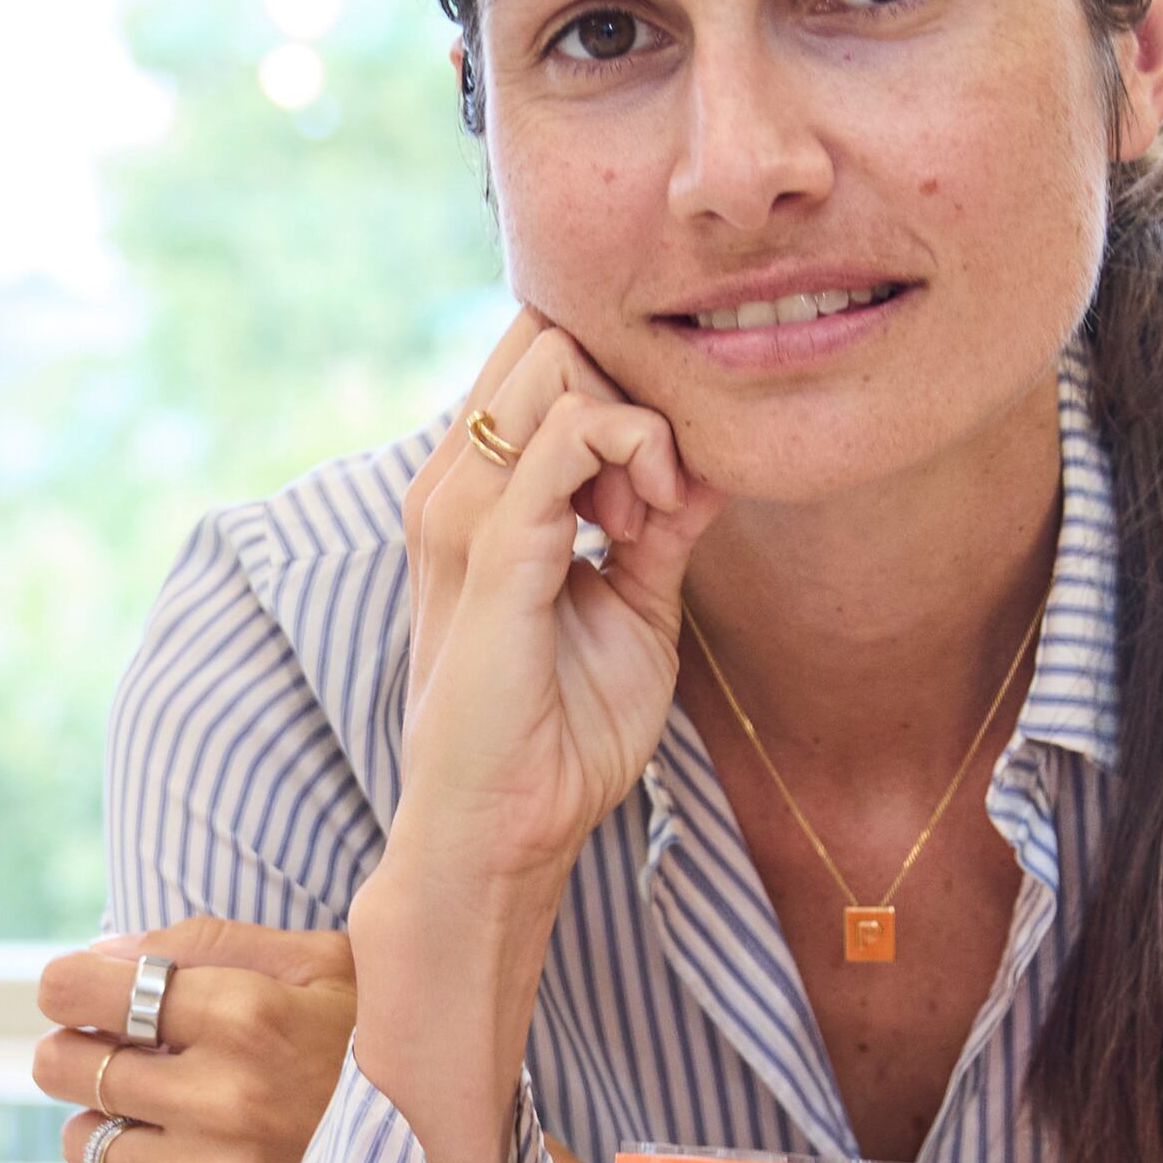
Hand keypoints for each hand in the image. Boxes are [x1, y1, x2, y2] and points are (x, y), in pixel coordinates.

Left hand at [31, 919, 358, 1162]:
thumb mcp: (322, 965)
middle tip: (111, 1051)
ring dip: (108, 1123)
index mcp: (248, 1013)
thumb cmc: (377, 1046)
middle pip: (64, 1066)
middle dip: (77, 1050)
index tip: (78, 993)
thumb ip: (212, 942)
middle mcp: (226, 1099)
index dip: (68, 987)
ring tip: (165, 1113)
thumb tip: (103, 953)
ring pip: (86, 1143)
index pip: (83, 991)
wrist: (456, 1160)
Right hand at [392, 307, 721, 891]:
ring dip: (635, 423)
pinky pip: (568, 433)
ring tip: (646, 515)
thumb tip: (710, 465)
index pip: (535, 356)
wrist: (508, 827)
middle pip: (544, 336)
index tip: (656, 484)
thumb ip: (659, 528)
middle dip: (626, 391)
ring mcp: (464, 510)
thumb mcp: (634, 607)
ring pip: (556, 363)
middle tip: (652, 495)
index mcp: (474, 493)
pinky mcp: (492, 548)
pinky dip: (634, 449)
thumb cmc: (561, 733)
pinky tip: (647, 517)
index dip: (617, 389)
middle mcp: (453, 484)